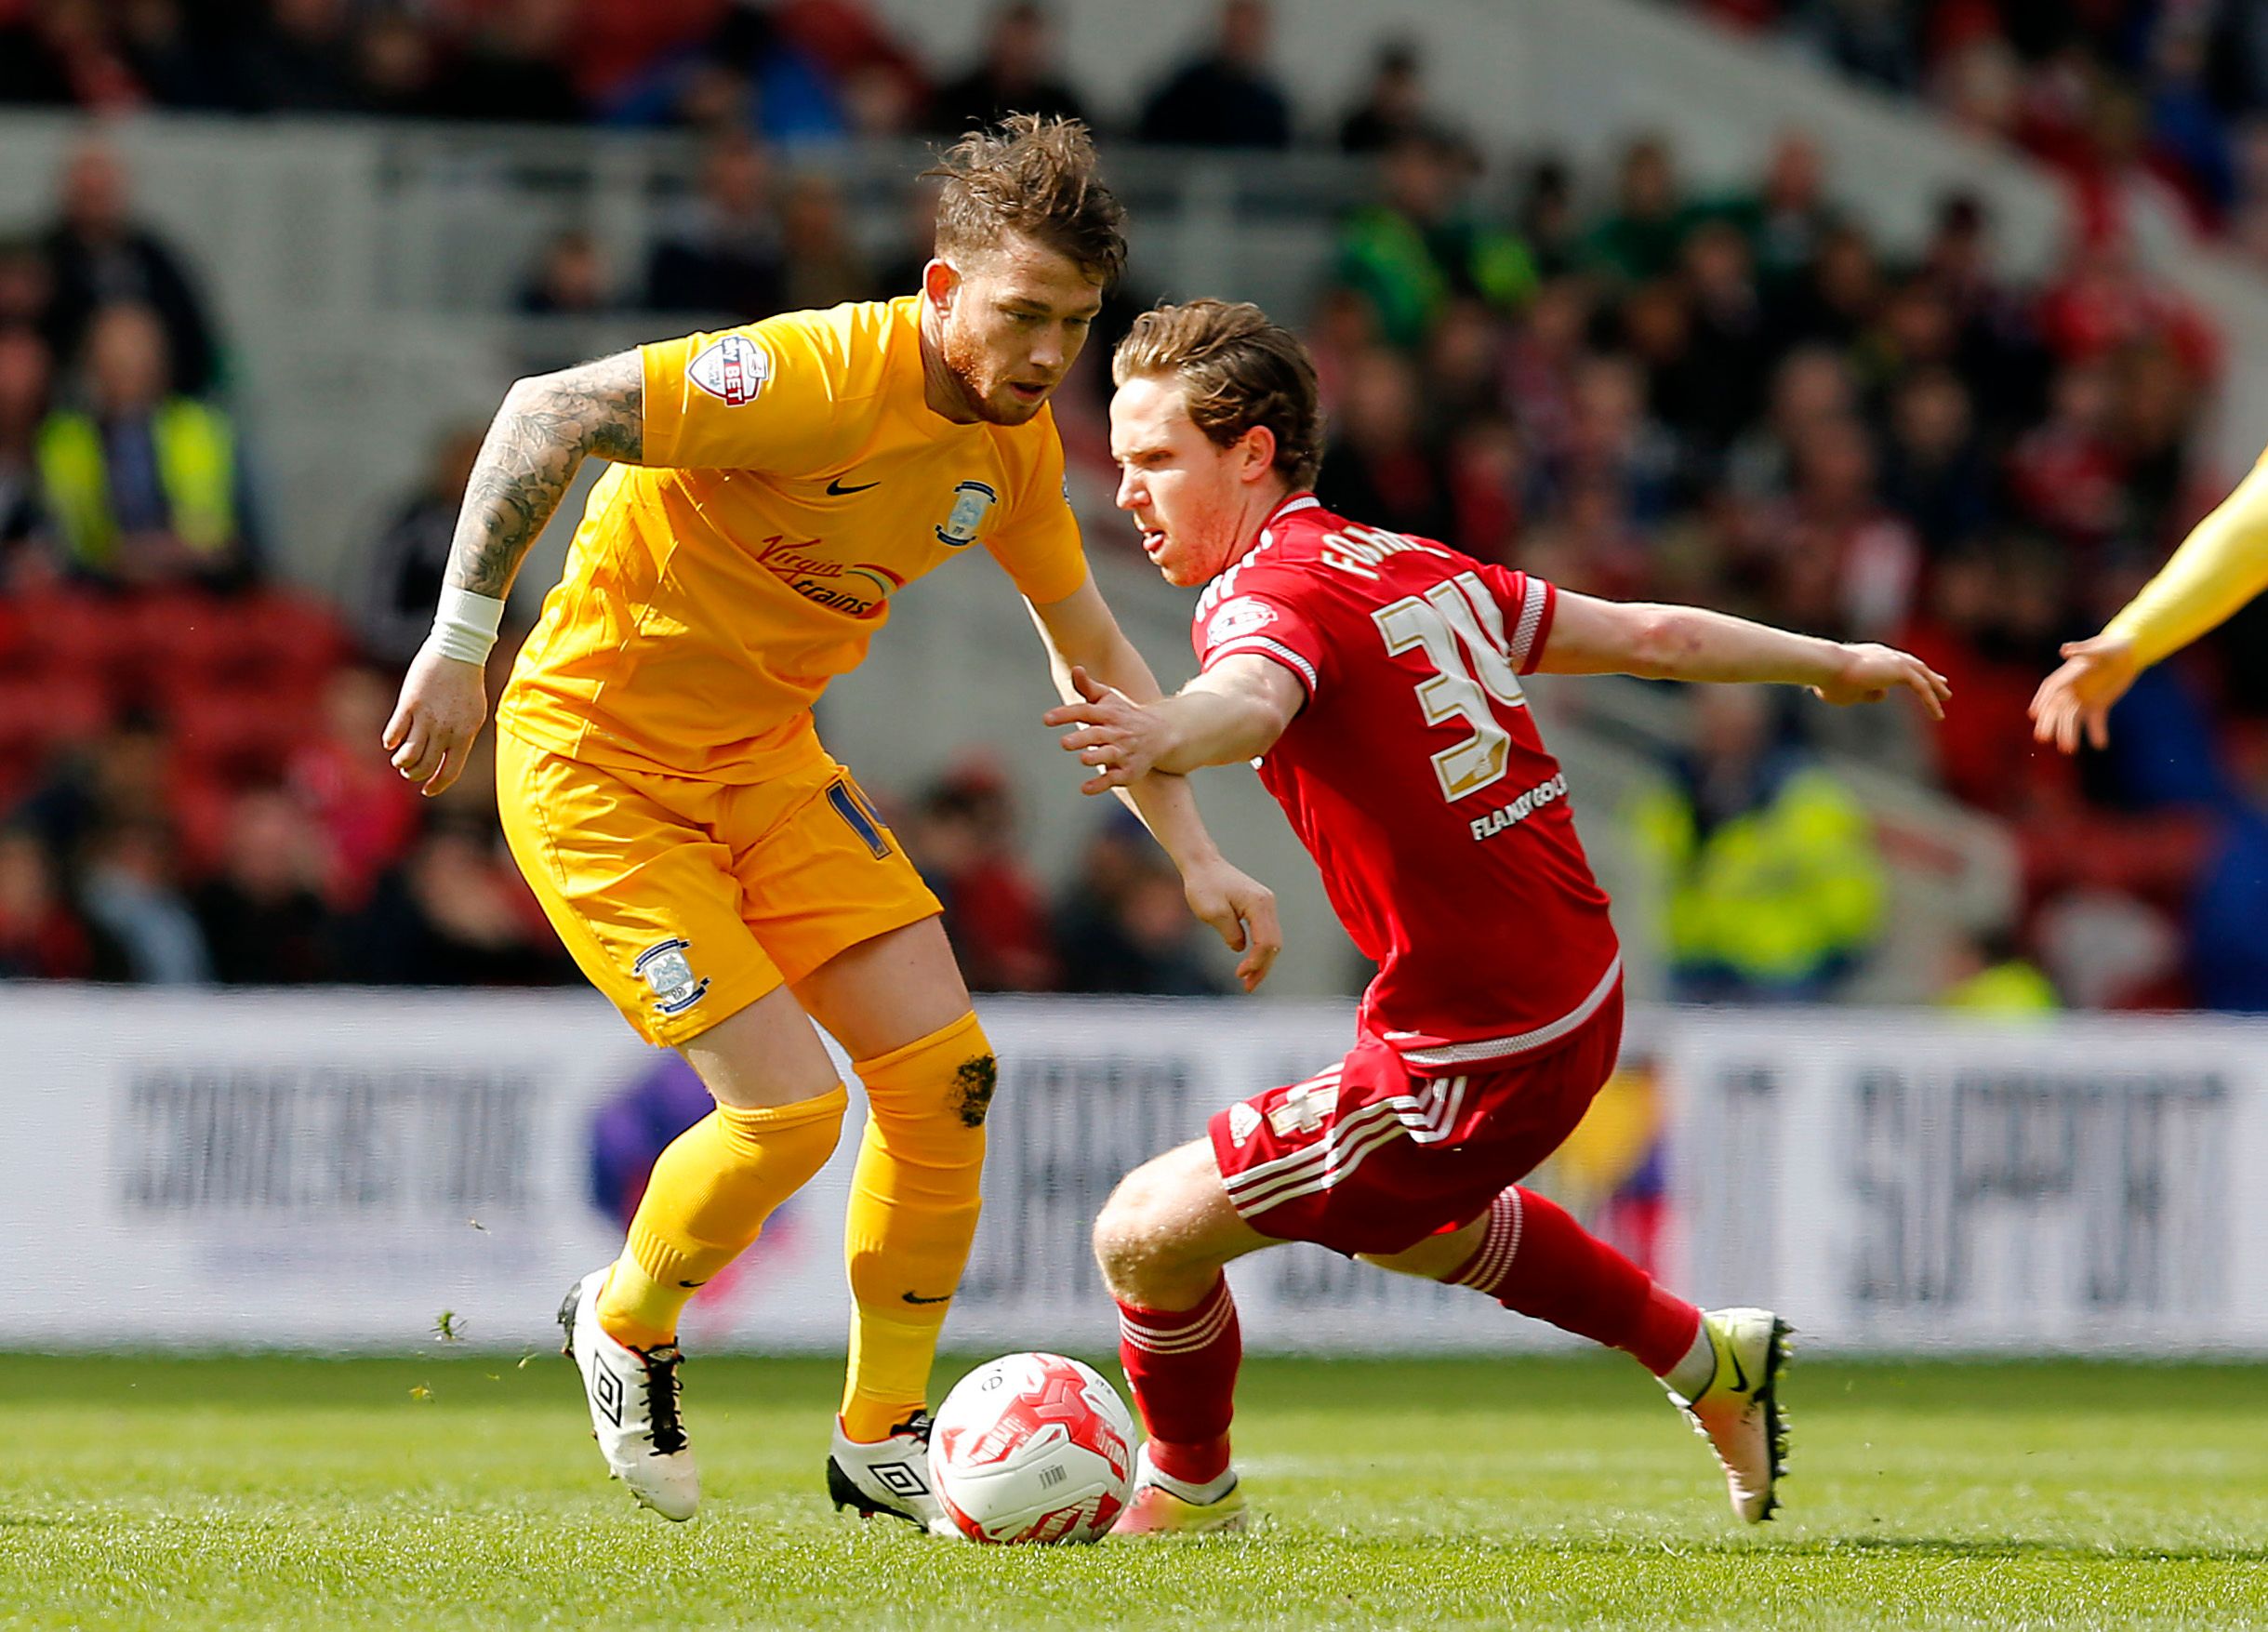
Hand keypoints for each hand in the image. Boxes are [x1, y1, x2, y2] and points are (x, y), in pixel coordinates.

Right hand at [382, 645, 488, 795]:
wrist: (458, 651)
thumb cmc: (467, 684)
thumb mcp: (474, 714)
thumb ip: (463, 736)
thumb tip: (450, 758)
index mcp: (465, 734)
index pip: (450, 771)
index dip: (437, 785)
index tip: (427, 791)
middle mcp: (445, 730)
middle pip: (424, 767)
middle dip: (414, 774)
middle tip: (410, 771)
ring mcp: (426, 718)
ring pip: (407, 756)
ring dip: (401, 763)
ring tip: (399, 759)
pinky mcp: (409, 705)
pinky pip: (394, 733)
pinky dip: (390, 742)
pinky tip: (390, 741)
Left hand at [1044, 665, 1175, 792]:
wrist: (1160, 734)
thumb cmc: (1124, 715)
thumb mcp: (1108, 699)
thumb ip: (1088, 687)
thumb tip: (1075, 667)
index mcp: (1108, 713)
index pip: (1085, 711)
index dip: (1066, 714)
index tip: (1046, 719)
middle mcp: (1117, 732)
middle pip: (1097, 734)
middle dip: (1082, 738)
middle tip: (1064, 743)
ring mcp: (1124, 752)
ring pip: (1109, 755)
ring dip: (1097, 757)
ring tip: (1083, 759)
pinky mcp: (1128, 771)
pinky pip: (1114, 778)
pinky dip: (1100, 784)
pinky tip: (1085, 788)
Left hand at [1179, 853, 1281, 991]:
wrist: (1202, 864)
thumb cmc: (1204, 885)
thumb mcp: (1213, 913)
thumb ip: (1231, 934)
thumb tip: (1241, 949)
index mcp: (1259, 905)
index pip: (1266, 942)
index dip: (1255, 963)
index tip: (1239, 974)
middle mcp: (1268, 904)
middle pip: (1274, 944)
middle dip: (1262, 968)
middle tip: (1248, 987)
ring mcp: (1265, 905)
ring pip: (1272, 941)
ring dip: (1262, 962)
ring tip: (1248, 981)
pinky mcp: (1259, 907)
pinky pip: (1265, 934)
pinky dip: (1259, 951)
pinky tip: (1249, 963)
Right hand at [1813, 643, 1949, 717]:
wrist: (1826, 667)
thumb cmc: (1829, 680)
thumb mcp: (1850, 692)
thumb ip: (1868, 693)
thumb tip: (1884, 695)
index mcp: (1872, 656)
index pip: (1896, 664)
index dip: (1908, 672)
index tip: (1916, 680)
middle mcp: (1885, 655)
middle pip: (1915, 665)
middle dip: (1929, 675)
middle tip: (1943, 683)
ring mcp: (1894, 660)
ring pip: (1922, 675)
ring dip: (1935, 687)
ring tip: (1946, 698)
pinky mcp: (1900, 670)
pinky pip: (1922, 688)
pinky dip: (1931, 701)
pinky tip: (1938, 716)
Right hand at [2029, 633, 2137, 753]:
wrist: (2129, 652)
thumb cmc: (2112, 646)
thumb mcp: (2099, 647)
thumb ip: (2083, 650)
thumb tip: (2065, 650)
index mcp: (2069, 674)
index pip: (2051, 688)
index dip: (2041, 700)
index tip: (2035, 714)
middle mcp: (2072, 689)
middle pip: (2056, 708)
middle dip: (2049, 723)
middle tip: (2042, 738)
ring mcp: (2084, 699)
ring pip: (2072, 719)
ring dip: (2069, 734)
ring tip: (2069, 750)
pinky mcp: (2099, 706)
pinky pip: (2095, 722)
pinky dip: (2097, 733)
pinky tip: (2100, 745)